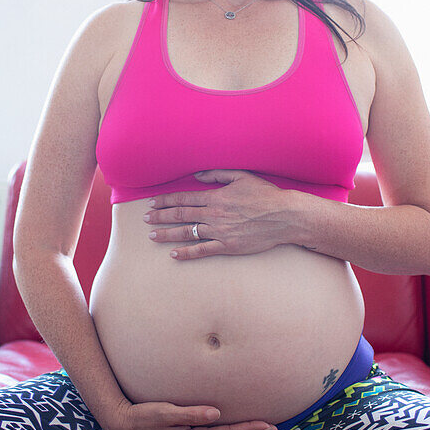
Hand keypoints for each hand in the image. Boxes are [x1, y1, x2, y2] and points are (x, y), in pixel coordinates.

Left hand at [143, 169, 292, 259]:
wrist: (284, 217)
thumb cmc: (265, 195)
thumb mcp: (242, 176)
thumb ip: (218, 174)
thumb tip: (199, 175)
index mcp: (216, 197)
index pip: (184, 198)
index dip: (166, 201)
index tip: (152, 203)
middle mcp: (214, 215)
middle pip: (181, 215)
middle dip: (161, 216)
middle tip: (145, 219)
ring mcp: (220, 232)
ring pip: (187, 233)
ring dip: (168, 234)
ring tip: (152, 235)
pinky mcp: (227, 246)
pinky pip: (202, 250)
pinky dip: (186, 253)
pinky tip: (174, 254)